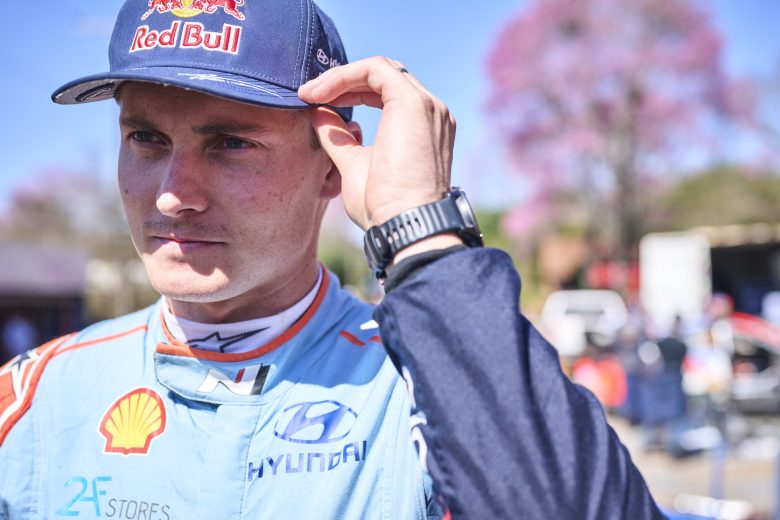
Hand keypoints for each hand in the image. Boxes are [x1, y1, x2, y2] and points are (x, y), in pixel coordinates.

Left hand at [298, 57, 455, 230]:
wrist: (405, 225)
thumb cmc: (384, 208)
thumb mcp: (354, 166)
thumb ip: (339, 138)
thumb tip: (317, 113)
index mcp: (422, 127)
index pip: (385, 92)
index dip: (349, 92)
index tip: (316, 103)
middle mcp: (430, 112)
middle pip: (383, 76)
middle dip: (343, 81)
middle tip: (309, 94)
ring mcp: (425, 105)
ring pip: (378, 68)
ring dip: (340, 77)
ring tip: (310, 94)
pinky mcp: (413, 103)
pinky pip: (374, 70)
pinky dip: (344, 76)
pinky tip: (320, 94)